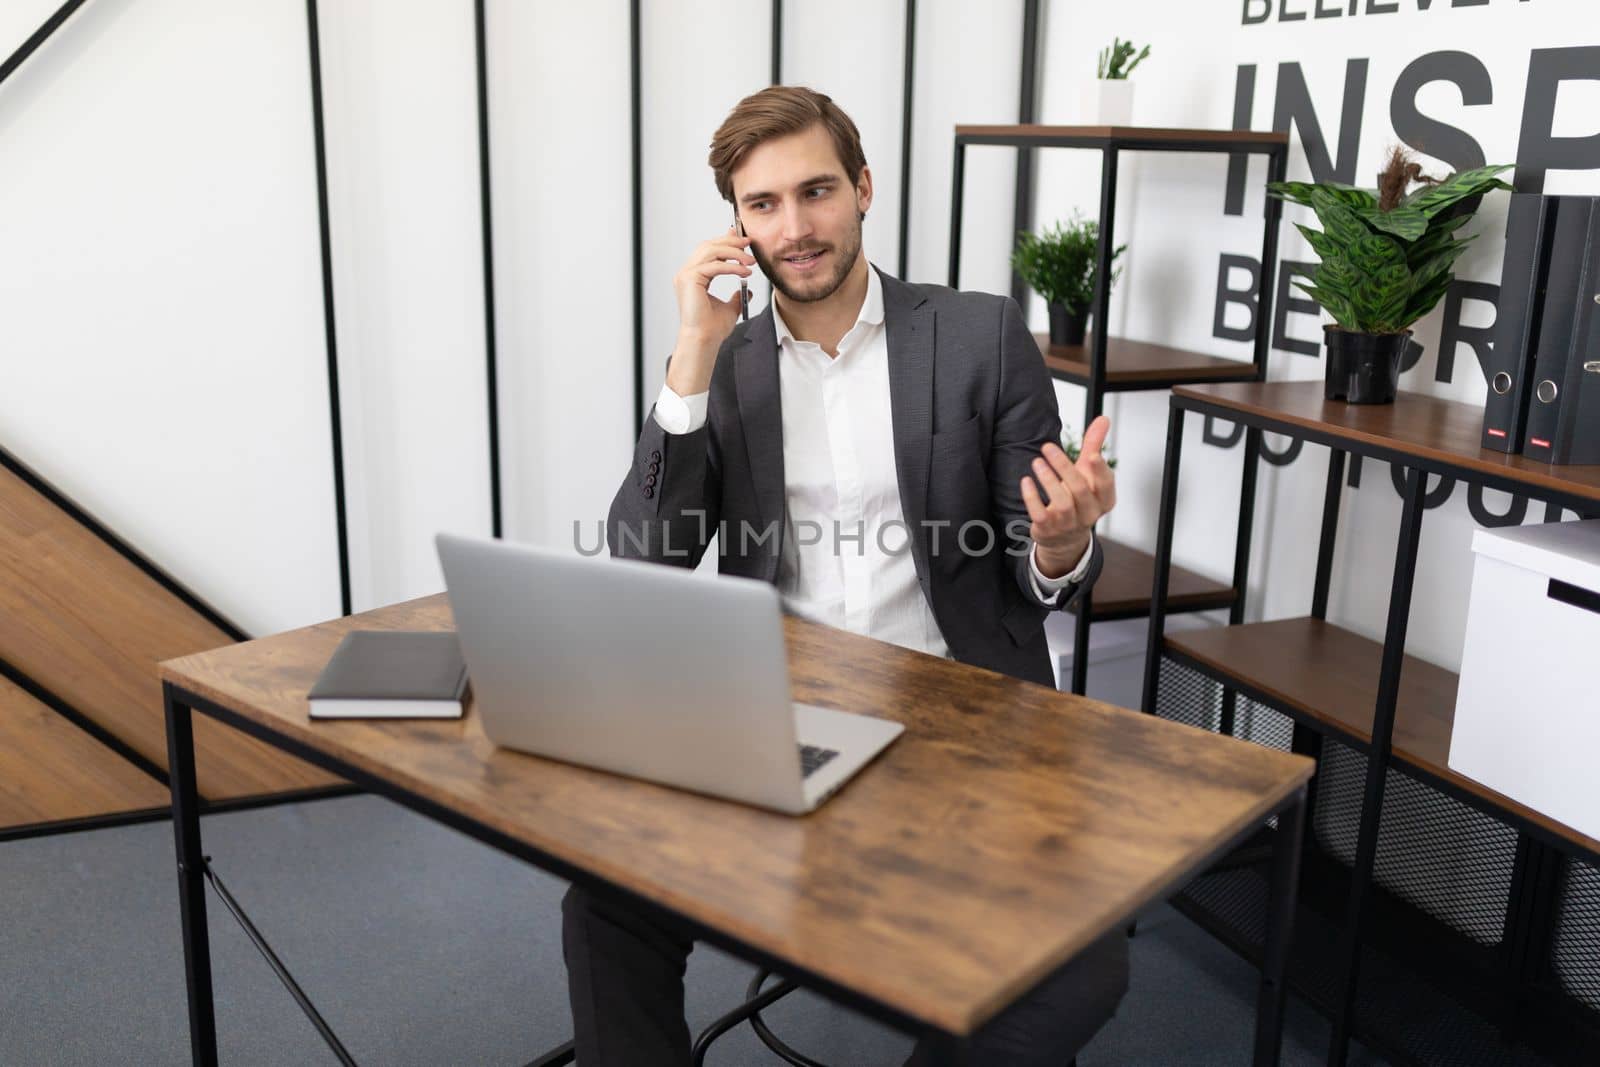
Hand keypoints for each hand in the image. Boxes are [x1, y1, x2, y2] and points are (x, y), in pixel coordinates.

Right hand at [666, 225, 755, 395]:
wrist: (704, 341)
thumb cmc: (712, 329)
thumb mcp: (730, 308)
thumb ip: (736, 297)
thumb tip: (747, 290)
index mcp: (693, 277)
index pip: (708, 251)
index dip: (725, 241)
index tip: (742, 238)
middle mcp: (686, 274)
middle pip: (709, 246)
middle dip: (730, 242)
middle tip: (748, 242)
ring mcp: (685, 275)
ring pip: (711, 252)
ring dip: (733, 253)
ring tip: (750, 261)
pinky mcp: (689, 279)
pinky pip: (714, 266)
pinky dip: (732, 267)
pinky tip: (745, 272)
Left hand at [1021, 415, 1116, 577]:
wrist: (1064, 538)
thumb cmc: (1078, 498)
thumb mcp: (1087, 473)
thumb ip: (1094, 446)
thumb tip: (1103, 419)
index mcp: (1103, 500)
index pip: (1106, 485)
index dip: (1100, 471)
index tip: (1091, 454)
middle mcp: (1088, 514)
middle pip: (1080, 490)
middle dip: (1063, 467)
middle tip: (1047, 447)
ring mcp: (1068, 524)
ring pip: (1061, 503)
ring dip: (1048, 480)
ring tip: (1037, 462)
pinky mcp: (1048, 529)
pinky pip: (1040, 514)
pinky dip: (1031, 497)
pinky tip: (1026, 480)